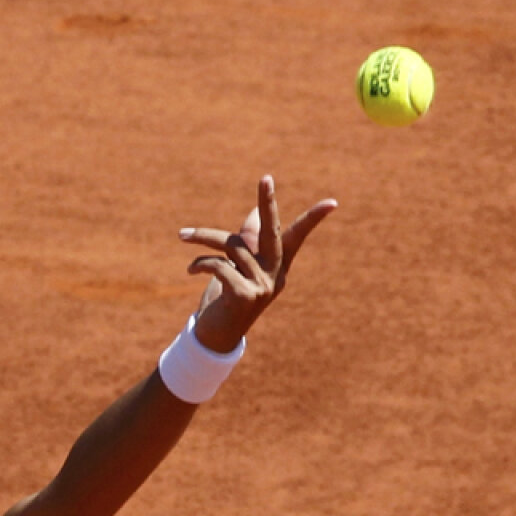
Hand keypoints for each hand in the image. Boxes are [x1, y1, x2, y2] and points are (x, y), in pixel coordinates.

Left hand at [179, 175, 336, 352]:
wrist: (214, 336)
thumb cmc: (225, 297)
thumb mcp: (237, 267)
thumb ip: (247, 240)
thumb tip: (256, 210)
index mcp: (277, 266)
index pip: (297, 237)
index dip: (313, 219)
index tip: (332, 202)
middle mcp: (274, 275)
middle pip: (271, 232)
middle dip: (268, 204)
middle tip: (266, 179)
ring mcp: (262, 287)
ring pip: (232, 245)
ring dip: (203, 237)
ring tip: (183, 236)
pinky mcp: (244, 296)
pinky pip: (220, 265)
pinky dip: (201, 262)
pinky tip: (190, 269)